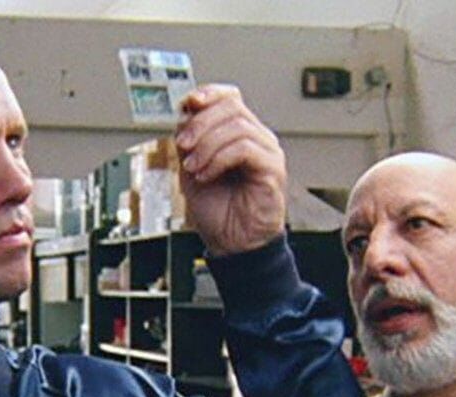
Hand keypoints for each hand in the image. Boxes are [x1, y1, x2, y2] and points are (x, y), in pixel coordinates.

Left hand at [174, 84, 286, 255]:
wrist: (231, 243)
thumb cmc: (217, 210)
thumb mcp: (191, 167)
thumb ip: (189, 140)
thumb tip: (183, 114)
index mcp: (238, 133)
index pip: (229, 96)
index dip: (208, 93)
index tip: (187, 104)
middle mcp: (256, 138)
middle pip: (231, 106)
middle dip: (200, 123)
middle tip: (183, 145)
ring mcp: (267, 152)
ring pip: (237, 125)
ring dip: (206, 145)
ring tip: (193, 168)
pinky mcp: (272, 170)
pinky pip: (245, 148)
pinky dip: (218, 159)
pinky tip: (207, 175)